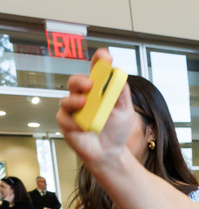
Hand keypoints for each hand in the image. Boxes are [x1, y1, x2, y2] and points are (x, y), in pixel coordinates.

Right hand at [55, 48, 134, 169]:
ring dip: (75, 100)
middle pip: (76, 81)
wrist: (110, 152)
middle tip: (91, 84)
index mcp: (98, 90)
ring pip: (66, 99)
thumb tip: (119, 75)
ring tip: (85, 104)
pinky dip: (75, 122)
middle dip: (82, 80)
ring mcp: (73, 109)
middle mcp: (83, 96)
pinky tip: (85, 127)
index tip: (104, 55)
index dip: (99, 61)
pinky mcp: (66, 123)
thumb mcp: (125, 111)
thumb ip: (122, 94)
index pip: (96, 71)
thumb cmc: (116, 129)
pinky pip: (65, 119)